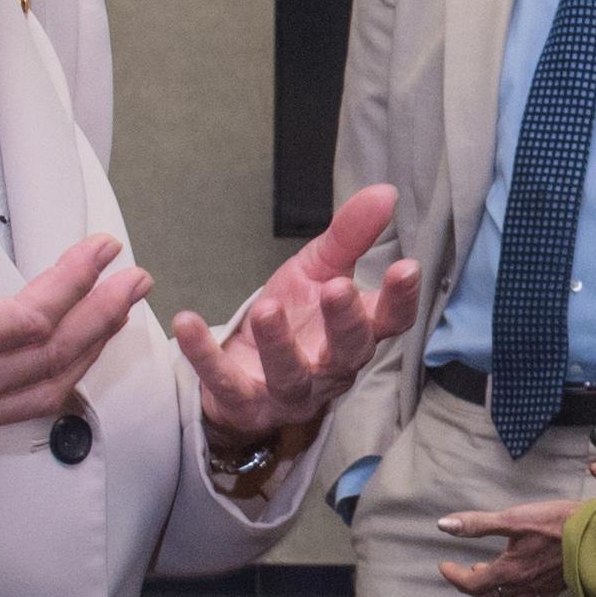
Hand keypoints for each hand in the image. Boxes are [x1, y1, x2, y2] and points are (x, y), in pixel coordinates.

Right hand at [0, 197, 146, 504]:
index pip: (25, 318)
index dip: (73, 282)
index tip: (101, 249)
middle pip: (52, 357)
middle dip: (102, 314)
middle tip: (137, 276)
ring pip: (45, 391)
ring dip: (89, 349)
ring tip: (119, 313)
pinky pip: (21, 413)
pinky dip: (58, 383)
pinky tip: (68, 363)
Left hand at [169, 183, 420, 453]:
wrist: (243, 371)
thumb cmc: (293, 318)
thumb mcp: (318, 269)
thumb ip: (350, 236)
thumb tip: (385, 192)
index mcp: (355, 335)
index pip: (390, 322)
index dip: (401, 299)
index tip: (407, 267)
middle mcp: (330, 370)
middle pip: (347, 352)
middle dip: (344, 321)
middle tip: (337, 286)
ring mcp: (289, 393)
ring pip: (290, 376)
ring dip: (279, 345)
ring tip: (268, 308)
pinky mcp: (245, 405)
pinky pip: (225, 382)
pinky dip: (205, 355)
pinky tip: (187, 322)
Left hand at [435, 494, 581, 596]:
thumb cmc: (556, 524)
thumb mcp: (513, 519)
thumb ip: (478, 524)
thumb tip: (444, 525)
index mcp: (509, 571)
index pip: (472, 584)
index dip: (454, 577)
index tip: (444, 566)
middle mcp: (524, 584)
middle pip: (491, 594)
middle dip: (475, 584)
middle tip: (468, 570)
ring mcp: (543, 586)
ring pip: (513, 596)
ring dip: (499, 586)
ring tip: (494, 570)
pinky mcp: (559, 584)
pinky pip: (535, 593)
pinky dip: (523, 586)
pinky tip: (526, 573)